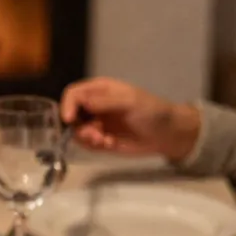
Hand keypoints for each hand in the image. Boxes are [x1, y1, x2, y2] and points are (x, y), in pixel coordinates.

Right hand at [59, 77, 200, 161]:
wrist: (167, 134)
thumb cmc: (152, 111)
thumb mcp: (130, 102)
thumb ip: (105, 101)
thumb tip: (82, 102)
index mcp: (100, 90)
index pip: (74, 94)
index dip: (67, 105)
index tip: (68, 120)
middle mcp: (95, 105)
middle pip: (71, 114)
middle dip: (77, 126)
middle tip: (93, 135)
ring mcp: (98, 123)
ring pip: (77, 131)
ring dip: (86, 138)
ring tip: (103, 141)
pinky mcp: (101, 139)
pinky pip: (87, 143)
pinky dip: (94, 145)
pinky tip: (109, 144)